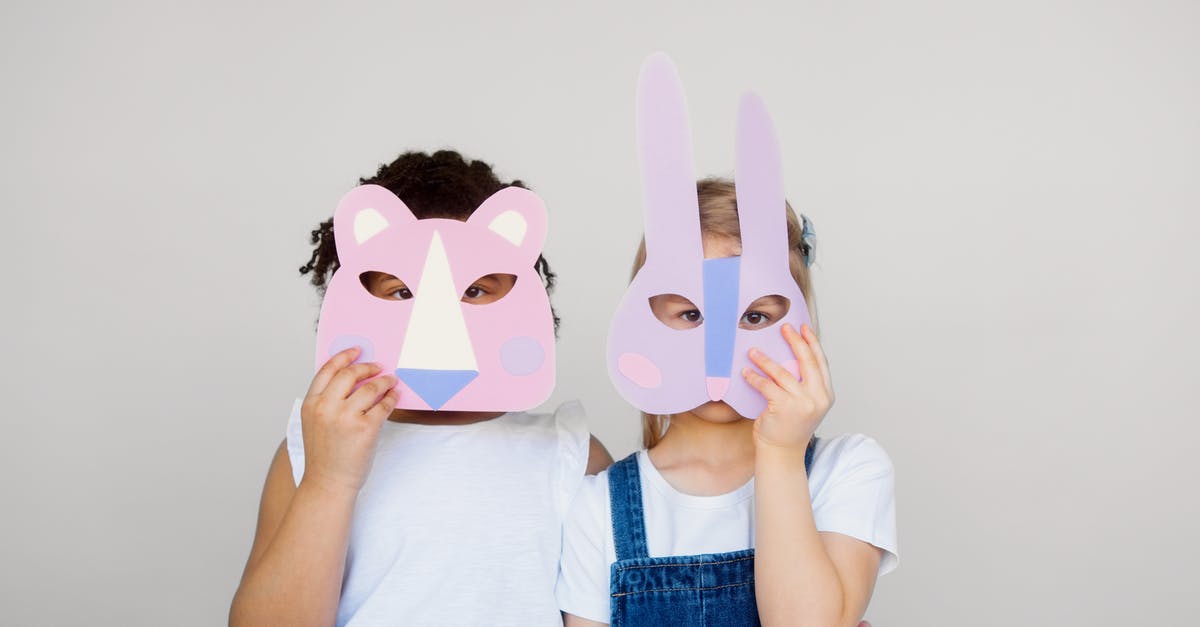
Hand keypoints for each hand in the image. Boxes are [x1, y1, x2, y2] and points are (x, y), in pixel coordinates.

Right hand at [299, 347, 398, 494]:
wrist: (328, 483)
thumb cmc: (324, 455)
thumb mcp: (315, 423)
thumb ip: (327, 400)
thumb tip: (353, 378)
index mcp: (311, 404)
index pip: (327, 370)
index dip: (344, 356)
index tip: (357, 350)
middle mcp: (326, 408)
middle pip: (350, 374)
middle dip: (368, 367)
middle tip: (379, 367)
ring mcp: (345, 418)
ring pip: (370, 387)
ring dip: (384, 381)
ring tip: (390, 381)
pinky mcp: (365, 428)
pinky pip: (383, 405)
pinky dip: (391, 398)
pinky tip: (394, 397)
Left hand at [742, 323, 834, 452]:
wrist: (782, 453)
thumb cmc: (790, 427)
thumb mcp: (805, 404)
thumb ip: (804, 384)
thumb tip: (791, 356)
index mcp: (826, 394)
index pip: (821, 362)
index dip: (812, 343)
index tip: (804, 327)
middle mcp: (818, 397)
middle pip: (807, 361)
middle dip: (795, 341)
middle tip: (784, 327)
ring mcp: (802, 402)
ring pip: (783, 372)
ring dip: (765, 360)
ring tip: (752, 351)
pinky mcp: (784, 407)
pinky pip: (766, 385)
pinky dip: (754, 377)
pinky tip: (745, 371)